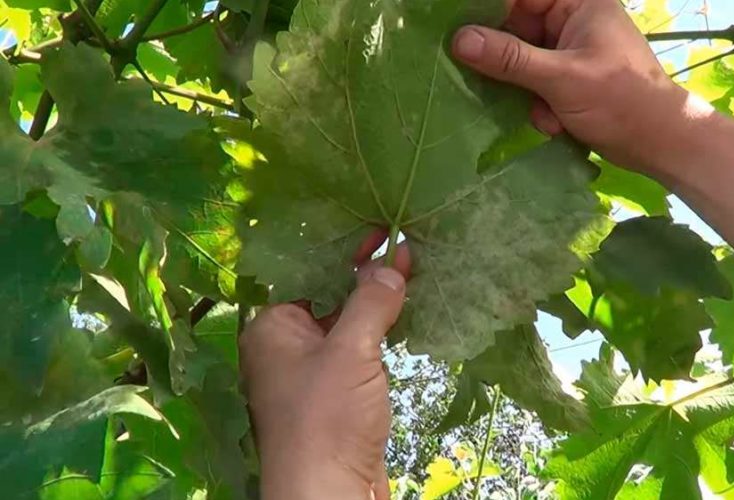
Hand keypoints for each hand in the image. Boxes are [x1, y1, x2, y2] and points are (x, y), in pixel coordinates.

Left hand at [239, 253, 407, 499]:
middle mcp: (286, 346)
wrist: (330, 493)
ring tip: (410, 270)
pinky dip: (379, 333)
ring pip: (345, 325)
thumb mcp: (350, 351)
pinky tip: (404, 315)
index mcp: (272, 328)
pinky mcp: (337, 395)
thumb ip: (369, 303)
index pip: (309, 274)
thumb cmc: (327, 416)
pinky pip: (357, 352)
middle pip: (328, 297)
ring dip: (375, 303)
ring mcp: (311, 373)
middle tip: (403, 246)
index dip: (345, 250)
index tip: (381, 230)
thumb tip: (391, 264)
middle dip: (364, 274)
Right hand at [452, 0, 697, 174]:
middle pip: (516, 30)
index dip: (489, 13)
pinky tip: (554, 122)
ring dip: (525, 92)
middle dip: (509, 65)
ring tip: (544, 112)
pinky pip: (533, 83)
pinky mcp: (567, 79)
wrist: (659, 142)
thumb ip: (509, 58)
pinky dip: (538, 105)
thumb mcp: (561, 78)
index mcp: (578, 3)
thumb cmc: (620, 100)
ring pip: (520, 61)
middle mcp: (572, 21)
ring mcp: (569, 51)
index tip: (459, 33)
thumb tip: (459, 39)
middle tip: (494, 84)